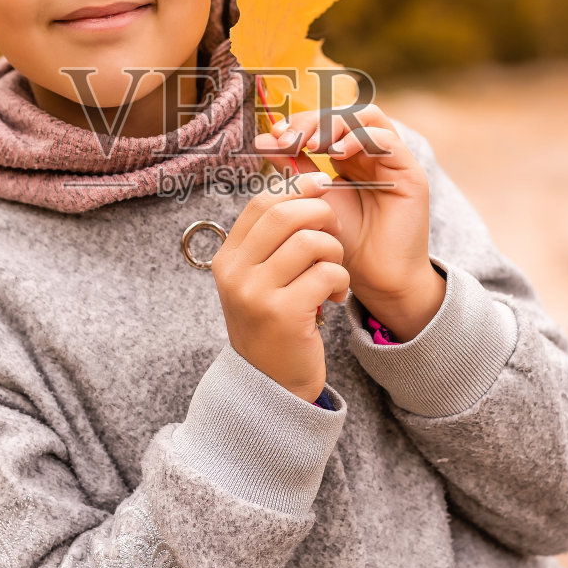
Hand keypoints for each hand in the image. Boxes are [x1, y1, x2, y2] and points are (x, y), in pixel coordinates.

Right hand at [211, 170, 347, 402]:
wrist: (271, 386)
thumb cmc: (274, 325)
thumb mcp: (261, 280)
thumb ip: (274, 239)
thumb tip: (307, 182)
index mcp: (227, 260)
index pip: (261, 203)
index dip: (296, 187)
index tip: (321, 186)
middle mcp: (235, 274)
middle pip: (285, 214)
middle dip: (321, 215)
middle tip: (334, 233)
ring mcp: (256, 294)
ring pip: (310, 242)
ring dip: (334, 253)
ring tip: (334, 274)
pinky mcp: (283, 315)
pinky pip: (327, 274)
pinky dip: (340, 281)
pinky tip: (334, 297)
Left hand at [253, 102, 444, 341]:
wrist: (375, 279)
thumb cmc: (346, 243)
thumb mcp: (311, 199)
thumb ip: (293, 169)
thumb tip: (263, 139)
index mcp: (350, 157)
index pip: (326, 121)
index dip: (300, 122)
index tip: (275, 136)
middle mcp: (373, 154)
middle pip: (345, 113)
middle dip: (313, 120)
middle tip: (289, 138)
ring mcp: (393, 161)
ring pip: (368, 117)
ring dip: (336, 123)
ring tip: (312, 143)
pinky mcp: (409, 173)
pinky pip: (388, 140)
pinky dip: (360, 137)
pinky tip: (336, 153)